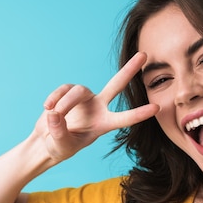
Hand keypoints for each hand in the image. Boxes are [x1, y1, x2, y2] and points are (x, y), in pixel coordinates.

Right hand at [35, 52, 158, 162]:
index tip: (156, 107)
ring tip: (53, 114)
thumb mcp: (61, 146)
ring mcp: (84, 98)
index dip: (140, 113)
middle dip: (129, 70)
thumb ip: (59, 133)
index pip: (124, 118)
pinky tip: (47, 108)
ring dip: (65, 103)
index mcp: (104, 124)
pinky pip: (63, 90)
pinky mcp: (69, 92)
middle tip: (144, 55)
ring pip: (78, 91)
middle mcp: (98, 108)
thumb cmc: (59, 147)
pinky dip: (55, 98)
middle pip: (116, 85)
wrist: (45, 142)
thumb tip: (54, 114)